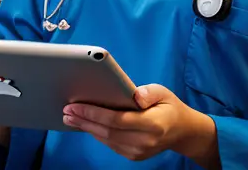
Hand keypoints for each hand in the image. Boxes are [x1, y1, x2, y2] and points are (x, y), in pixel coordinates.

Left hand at [63, 84, 217, 164]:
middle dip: (84, 121)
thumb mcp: (163, 92)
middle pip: (107, 132)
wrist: (181, 131)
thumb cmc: (169, 106)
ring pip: (106, 139)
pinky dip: (96, 133)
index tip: (76, 106)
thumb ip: (149, 92)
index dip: (94, 113)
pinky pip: (110, 144)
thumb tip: (134, 95)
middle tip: (66, 111)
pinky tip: (85, 124)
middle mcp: (144, 141)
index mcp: (152, 124)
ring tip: (70, 117)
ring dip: (86, 128)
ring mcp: (138, 152)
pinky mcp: (133, 156)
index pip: (117, 119)